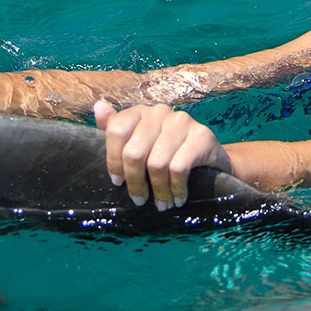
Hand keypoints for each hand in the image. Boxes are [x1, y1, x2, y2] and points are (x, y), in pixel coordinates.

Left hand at [94, 100, 232, 210]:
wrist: (211, 160)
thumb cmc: (168, 154)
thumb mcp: (140, 144)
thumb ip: (116, 128)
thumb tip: (98, 106)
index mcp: (141, 112)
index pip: (116, 130)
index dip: (113, 160)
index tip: (117, 182)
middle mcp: (160, 111)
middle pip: (134, 152)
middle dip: (135, 183)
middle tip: (139, 200)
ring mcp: (182, 121)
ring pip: (157, 164)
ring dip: (159, 192)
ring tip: (161, 204)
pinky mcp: (202, 136)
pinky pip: (179, 169)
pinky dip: (176, 189)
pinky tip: (178, 198)